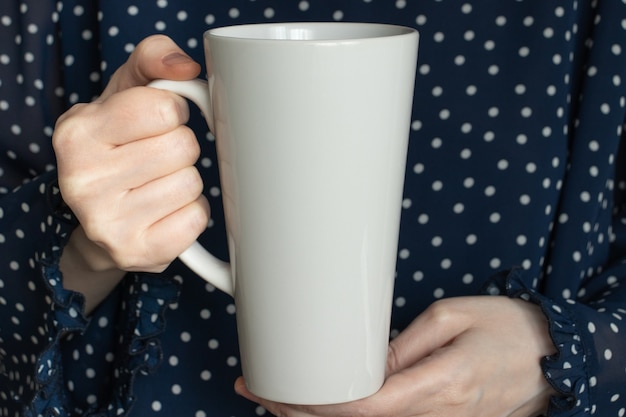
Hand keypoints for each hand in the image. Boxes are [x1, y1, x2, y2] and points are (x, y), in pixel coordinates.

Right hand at [54, 35, 208, 310]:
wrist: (100, 220)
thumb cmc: (119, 146)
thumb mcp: (124, 92)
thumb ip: (153, 59)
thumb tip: (187, 66)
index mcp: (77, 132)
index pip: (164, 108)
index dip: (173, 112)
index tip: (159, 122)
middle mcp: (82, 180)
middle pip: (183, 147)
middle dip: (181, 148)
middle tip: (158, 158)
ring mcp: (107, 222)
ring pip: (192, 183)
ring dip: (187, 181)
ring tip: (159, 185)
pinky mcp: (136, 252)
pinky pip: (196, 219)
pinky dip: (191, 213)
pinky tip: (166, 211)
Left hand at [235, 296, 557, 416]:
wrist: (553, 356)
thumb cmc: (506, 328)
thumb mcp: (451, 318)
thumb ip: (403, 345)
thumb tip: (364, 363)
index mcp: (438, 384)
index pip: (362, 409)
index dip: (313, 406)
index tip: (276, 392)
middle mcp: (437, 415)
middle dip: (303, 413)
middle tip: (261, 391)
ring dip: (321, 416)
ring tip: (280, 395)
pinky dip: (351, 416)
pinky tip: (326, 405)